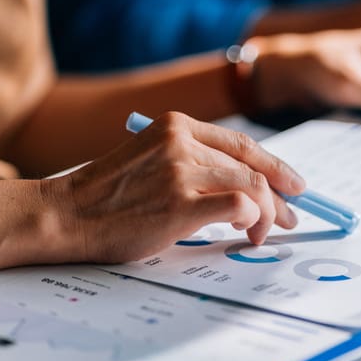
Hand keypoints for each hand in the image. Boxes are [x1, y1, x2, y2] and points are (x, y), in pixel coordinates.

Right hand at [51, 112, 305, 261]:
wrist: (67, 215)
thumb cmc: (107, 198)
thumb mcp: (150, 160)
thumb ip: (190, 163)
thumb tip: (244, 187)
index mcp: (175, 125)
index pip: (241, 144)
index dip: (275, 165)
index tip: (293, 184)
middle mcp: (181, 142)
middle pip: (253, 166)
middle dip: (280, 196)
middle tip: (292, 217)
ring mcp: (181, 171)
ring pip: (252, 187)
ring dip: (268, 215)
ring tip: (264, 234)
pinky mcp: (180, 203)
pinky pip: (239, 206)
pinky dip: (253, 221)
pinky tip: (246, 235)